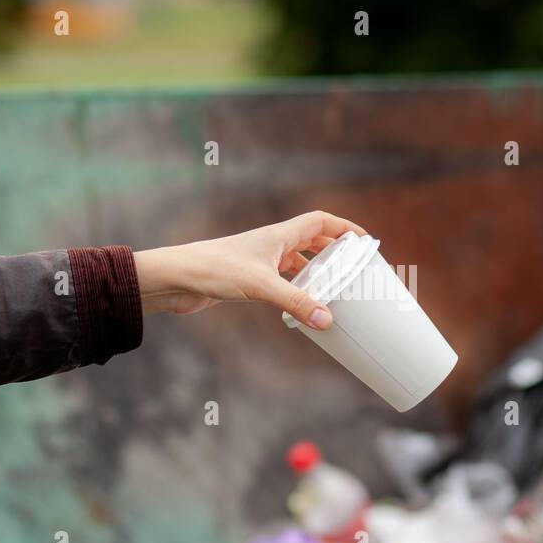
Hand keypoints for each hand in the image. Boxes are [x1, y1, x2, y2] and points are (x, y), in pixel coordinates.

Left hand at [133, 211, 367, 328]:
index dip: (345, 228)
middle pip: (311, 241)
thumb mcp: (261, 286)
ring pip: (296, 262)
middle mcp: (271, 245)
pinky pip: (281, 281)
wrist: (176, 278)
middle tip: (354, 267)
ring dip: (315, 271)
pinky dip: (296, 289)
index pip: (320, 222)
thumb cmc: (214, 269)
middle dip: (334, 251)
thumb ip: (296, 303)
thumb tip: (327, 320)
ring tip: (334, 287)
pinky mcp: (248, 280)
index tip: (365, 240)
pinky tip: (301, 304)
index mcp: (278, 235)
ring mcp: (259, 262)